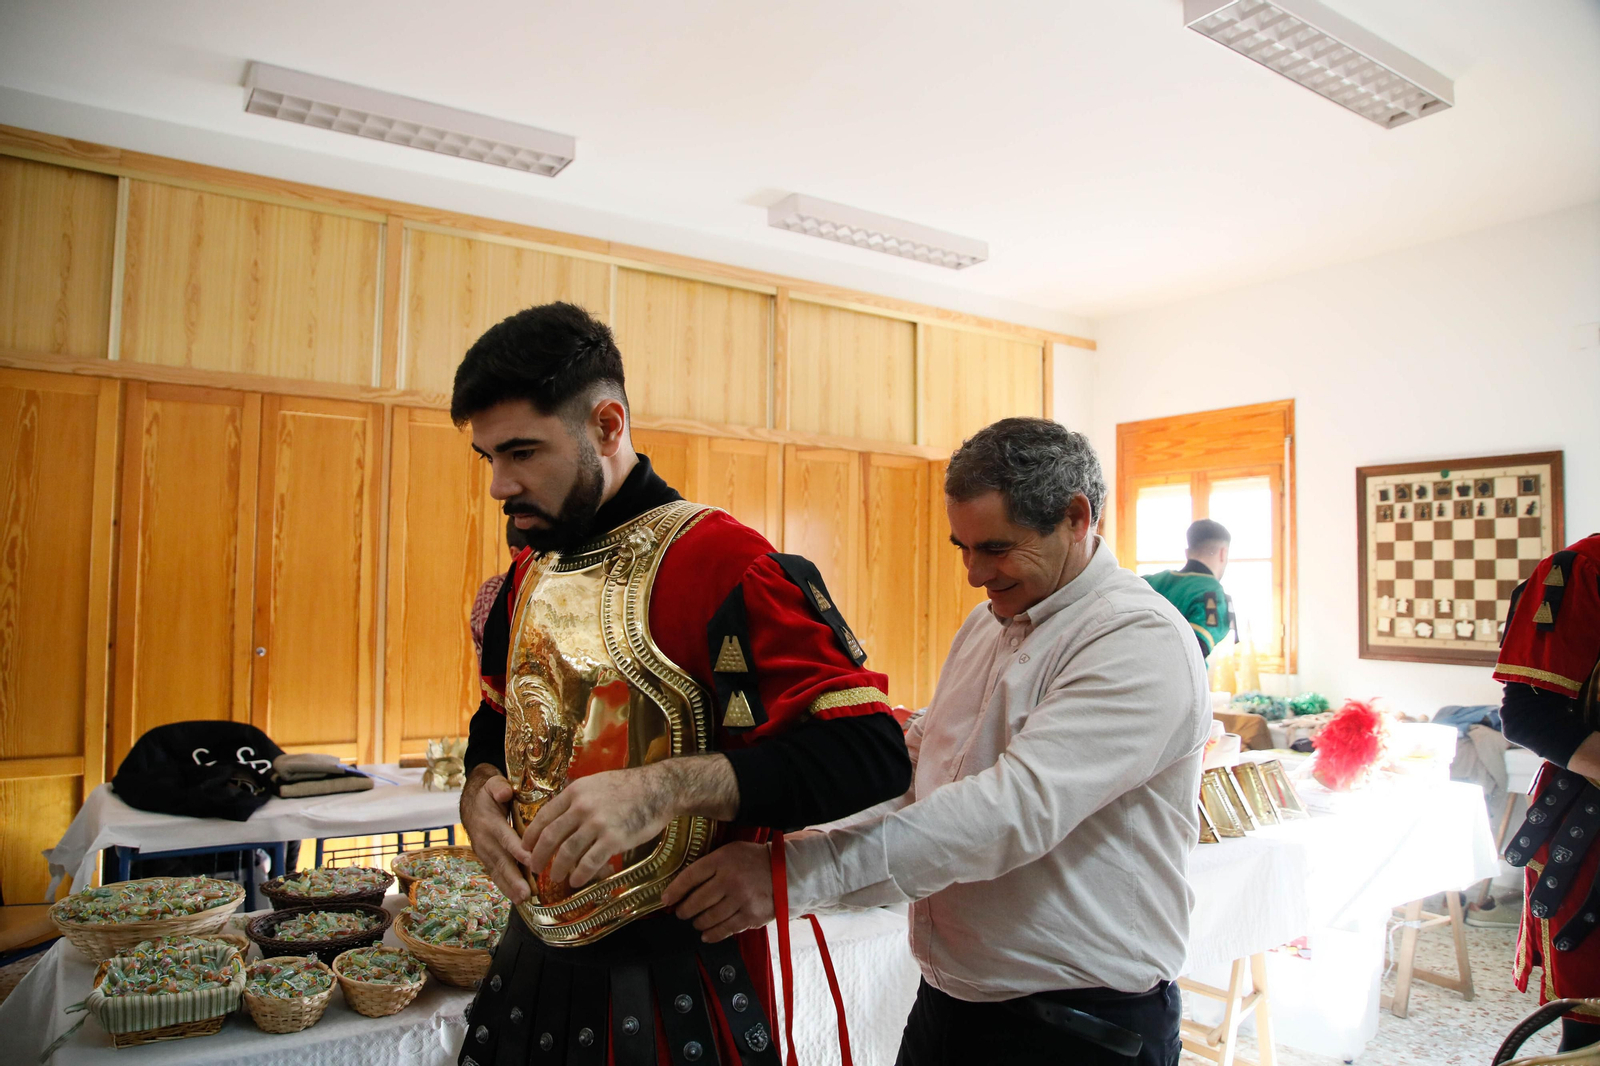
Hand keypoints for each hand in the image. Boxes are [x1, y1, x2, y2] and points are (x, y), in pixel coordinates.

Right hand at [459, 764, 533, 903]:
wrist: (472, 804)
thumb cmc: (489, 794)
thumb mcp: (493, 784)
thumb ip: (499, 787)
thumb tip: (505, 792)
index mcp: (490, 823)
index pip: (505, 838)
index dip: (516, 849)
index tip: (530, 860)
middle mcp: (485, 841)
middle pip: (500, 861)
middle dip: (513, 878)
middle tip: (526, 893)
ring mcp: (484, 853)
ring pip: (497, 872)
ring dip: (510, 888)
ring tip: (523, 901)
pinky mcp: (487, 860)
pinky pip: (496, 875)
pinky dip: (506, 888)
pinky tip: (518, 900)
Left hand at [523, 764, 674, 887]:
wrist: (659, 789)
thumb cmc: (629, 787)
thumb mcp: (596, 783)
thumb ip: (577, 798)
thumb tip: (559, 816)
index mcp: (575, 792)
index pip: (544, 816)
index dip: (531, 835)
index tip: (526, 848)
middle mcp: (583, 807)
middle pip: (551, 836)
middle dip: (538, 856)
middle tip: (534, 867)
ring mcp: (598, 823)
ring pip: (567, 852)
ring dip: (557, 868)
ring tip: (556, 877)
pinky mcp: (614, 839)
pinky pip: (589, 862)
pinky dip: (580, 874)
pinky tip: (576, 881)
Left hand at [661, 842, 772, 941]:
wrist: (785, 871)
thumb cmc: (753, 860)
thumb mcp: (730, 852)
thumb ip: (709, 865)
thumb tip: (684, 884)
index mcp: (723, 860)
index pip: (690, 877)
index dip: (674, 891)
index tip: (665, 900)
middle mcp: (730, 880)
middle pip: (697, 901)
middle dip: (684, 910)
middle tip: (681, 913)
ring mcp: (741, 899)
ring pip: (709, 918)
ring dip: (698, 922)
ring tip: (696, 922)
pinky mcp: (751, 916)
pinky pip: (725, 929)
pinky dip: (712, 934)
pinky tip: (706, 935)